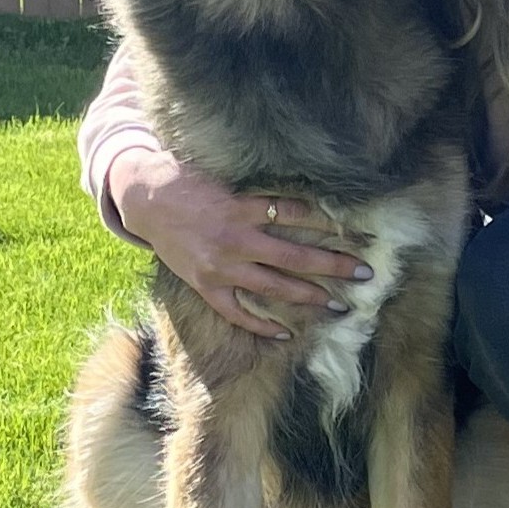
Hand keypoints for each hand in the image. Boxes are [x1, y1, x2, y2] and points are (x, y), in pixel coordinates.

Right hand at [108, 148, 371, 338]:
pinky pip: (238, 313)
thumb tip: (305, 188)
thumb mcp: (225, 174)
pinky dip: (262, 325)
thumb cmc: (187, 180)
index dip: (327, 221)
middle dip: (333, 265)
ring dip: (309, 297)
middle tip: (364, 273)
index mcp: (241, 207)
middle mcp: (235, 239)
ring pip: (273, 287)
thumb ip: (260, 187)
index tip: (357, 229)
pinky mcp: (206, 286)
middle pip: (294, 256)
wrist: (144, 199)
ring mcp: (220, 267)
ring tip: (339, 305)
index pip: (294, 214)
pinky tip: (287, 333)